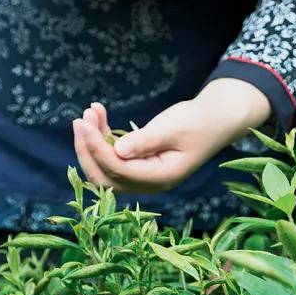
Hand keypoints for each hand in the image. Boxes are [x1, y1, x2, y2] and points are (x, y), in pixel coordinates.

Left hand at [71, 98, 222, 194]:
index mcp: (160, 177)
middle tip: (80, 120)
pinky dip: (102, 138)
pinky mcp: (139, 162)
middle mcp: (148, 182)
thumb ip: (145, 141)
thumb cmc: (198, 122)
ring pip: (105, 167)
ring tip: (90, 112)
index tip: (84, 124)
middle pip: (105, 177)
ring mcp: (143, 174)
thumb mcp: (173, 128)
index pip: (119, 170)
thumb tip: (116, 150)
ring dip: (92, 142)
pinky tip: (99, 114)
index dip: (97, 149)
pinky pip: (113, 156)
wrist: (215, 119)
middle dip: (88, 150)